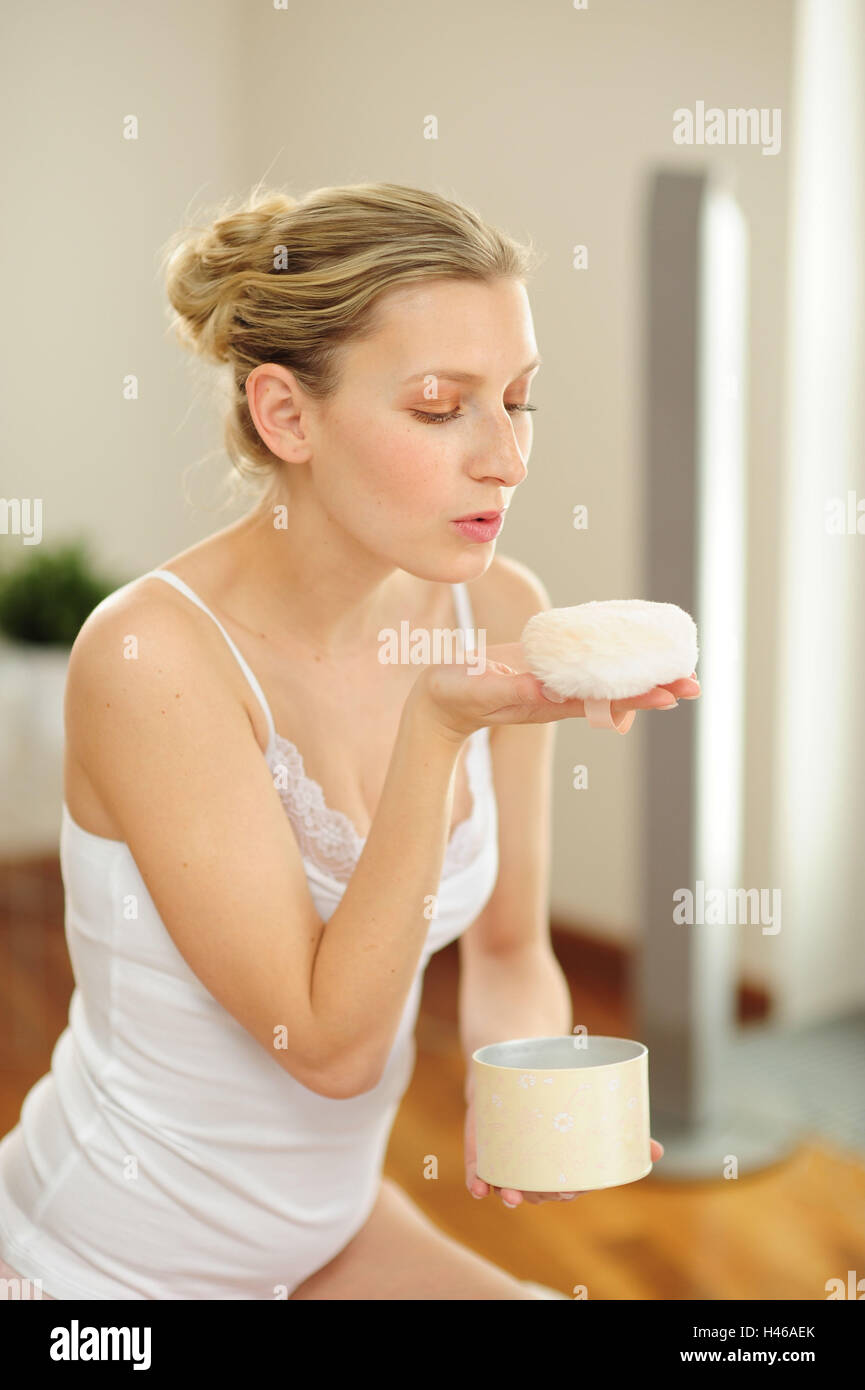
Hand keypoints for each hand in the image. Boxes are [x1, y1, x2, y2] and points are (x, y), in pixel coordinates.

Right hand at [410, 644, 700, 744]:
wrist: (436, 705)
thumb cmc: (454, 698)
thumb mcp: (478, 692)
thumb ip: (509, 691)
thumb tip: (545, 689)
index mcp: (548, 700)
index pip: (603, 699)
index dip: (639, 695)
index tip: (672, 693)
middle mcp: (558, 695)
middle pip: (616, 691)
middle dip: (654, 685)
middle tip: (695, 683)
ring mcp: (553, 683)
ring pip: (606, 679)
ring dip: (640, 673)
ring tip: (678, 668)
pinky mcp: (543, 668)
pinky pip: (585, 663)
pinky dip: (612, 657)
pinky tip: (631, 648)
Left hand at [464, 1083, 664, 1206]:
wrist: (516, 1049)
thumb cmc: (555, 1080)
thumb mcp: (585, 1096)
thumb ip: (617, 1122)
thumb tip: (658, 1152)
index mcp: (555, 1156)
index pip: (561, 1183)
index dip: (566, 1192)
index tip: (574, 1191)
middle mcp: (529, 1158)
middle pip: (534, 1187)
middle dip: (541, 1195)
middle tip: (555, 1190)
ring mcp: (504, 1148)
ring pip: (506, 1180)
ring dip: (509, 1193)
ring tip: (515, 1196)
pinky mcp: (482, 1136)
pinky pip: (476, 1163)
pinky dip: (477, 1178)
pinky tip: (479, 1189)